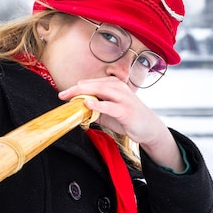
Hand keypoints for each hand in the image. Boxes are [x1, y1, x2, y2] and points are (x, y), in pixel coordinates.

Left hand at [59, 76, 184, 171]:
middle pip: (95, 84)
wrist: (150, 129)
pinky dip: (98, 104)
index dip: (77, 87)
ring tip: (70, 96)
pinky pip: (110, 105)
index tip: (63, 93)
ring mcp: (124, 98)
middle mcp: (119, 89)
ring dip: (85, 92)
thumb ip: (95, 109)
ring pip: (102, 90)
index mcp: (115, 86)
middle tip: (62, 94)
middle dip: (76, 89)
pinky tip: (87, 103)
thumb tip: (77, 109)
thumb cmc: (128, 119)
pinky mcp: (126, 110)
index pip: (92, 83)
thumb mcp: (109, 112)